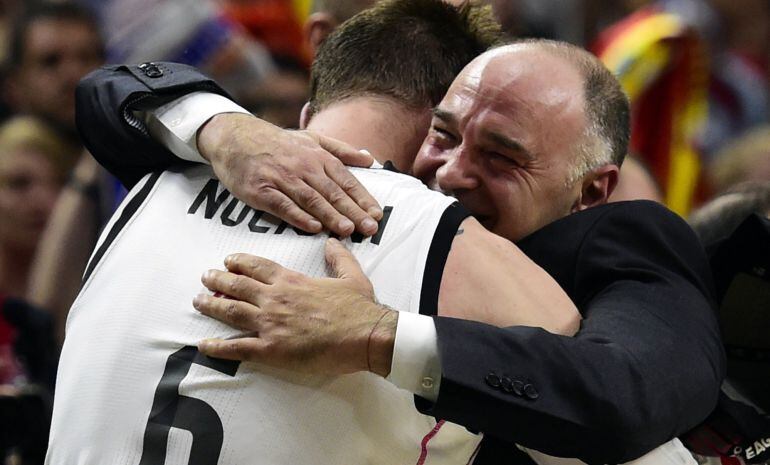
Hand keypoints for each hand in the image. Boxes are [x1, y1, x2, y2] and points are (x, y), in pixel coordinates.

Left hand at [194, 238, 396, 375]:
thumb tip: (332, 242)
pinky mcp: (271, 350)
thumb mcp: (352, 275)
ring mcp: (270, 324)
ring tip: (198, 301)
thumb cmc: (359, 307)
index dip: (240, 262)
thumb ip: (339, 257)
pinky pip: (237, 348)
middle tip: (205, 277)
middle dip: (218, 280)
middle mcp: (275, 299)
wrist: (365, 335)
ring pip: (231, 312)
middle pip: (237, 286)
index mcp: (291, 281)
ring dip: (211, 305)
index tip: (228, 260)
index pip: (257, 267)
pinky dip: (217, 347)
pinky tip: (203, 345)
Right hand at [197, 113, 382, 236]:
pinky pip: (283, 205)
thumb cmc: (277, 142)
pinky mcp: (261, 190)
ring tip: (347, 230)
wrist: (234, 136)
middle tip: (370, 229)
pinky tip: (313, 227)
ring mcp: (281, 178)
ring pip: (310, 199)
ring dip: (330, 215)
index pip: (346, 180)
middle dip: (353, 211)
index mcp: (318, 157)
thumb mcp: (311, 139)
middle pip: (332, 192)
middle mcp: (303, 167)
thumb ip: (341, 150)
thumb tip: (370, 159)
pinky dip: (298, 217)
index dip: (362, 199)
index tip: (377, 215)